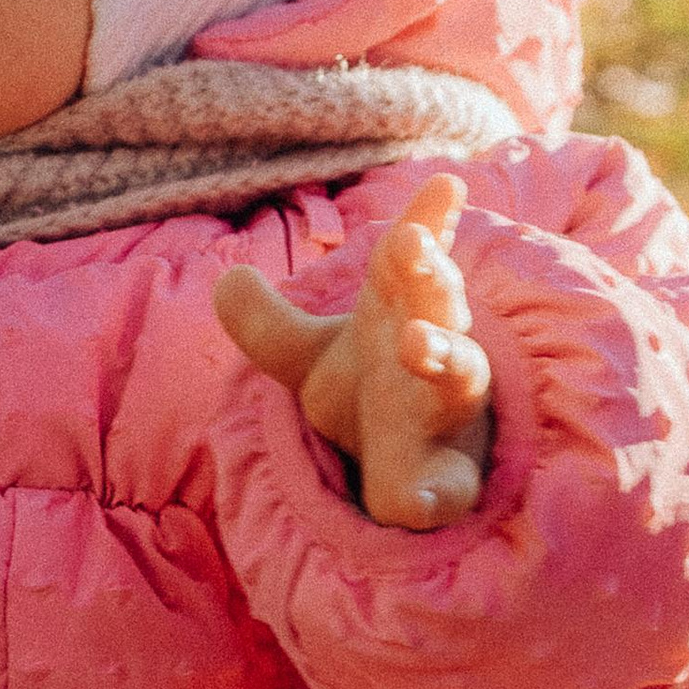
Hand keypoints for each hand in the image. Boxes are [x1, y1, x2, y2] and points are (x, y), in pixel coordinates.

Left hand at [215, 172, 492, 531]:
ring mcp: (444, 413)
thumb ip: (267, 324)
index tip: (446, 182)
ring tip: (418, 340)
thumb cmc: (369, 395)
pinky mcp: (446, 478)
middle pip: (441, 304)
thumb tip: (227, 278)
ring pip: (460, 375)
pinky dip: (431, 496)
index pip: (412, 259)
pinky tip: (413, 506)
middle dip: (431, 274)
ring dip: (445, 355)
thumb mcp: (307, 359)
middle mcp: (434, 352)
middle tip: (413, 246)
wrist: (407, 471)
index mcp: (400, 315)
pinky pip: (447, 487)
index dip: (427, 220)